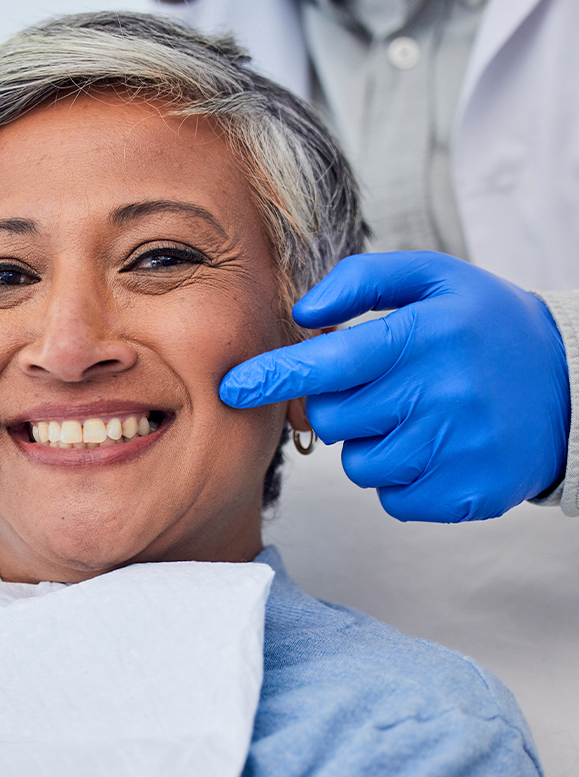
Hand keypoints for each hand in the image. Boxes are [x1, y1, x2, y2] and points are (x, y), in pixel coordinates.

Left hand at [219, 252, 570, 521]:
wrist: (572, 387)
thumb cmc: (483, 327)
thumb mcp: (433, 279)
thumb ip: (362, 280)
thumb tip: (303, 312)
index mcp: (423, 336)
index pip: (327, 362)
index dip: (272, 376)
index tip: (232, 388)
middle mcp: (439, 394)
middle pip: (334, 419)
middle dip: (341, 405)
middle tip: (384, 387)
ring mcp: (454, 449)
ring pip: (359, 463)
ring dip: (373, 443)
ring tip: (419, 415)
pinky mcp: (464, 494)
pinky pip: (392, 498)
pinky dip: (402, 477)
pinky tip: (436, 448)